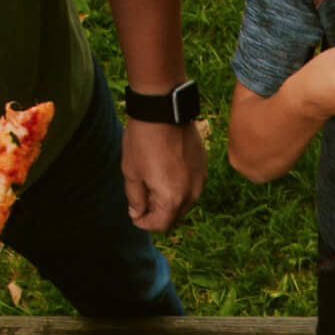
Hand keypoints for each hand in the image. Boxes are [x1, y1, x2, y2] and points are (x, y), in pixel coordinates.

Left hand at [122, 114, 206, 231]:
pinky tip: (166, 171)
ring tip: (153, 184)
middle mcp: (191, 194)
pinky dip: (179, 186)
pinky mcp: (203, 167)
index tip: (135, 215)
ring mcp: (200, 181)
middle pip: (174, 216)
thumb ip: (135, 198)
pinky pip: (191, 186)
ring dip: (169, 200)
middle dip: (157, 213)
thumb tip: (138, 213)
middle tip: (142, 200)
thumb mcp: (131, 172)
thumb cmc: (143, 140)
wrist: (163, 109)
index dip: (144, 223)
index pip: (160, 224)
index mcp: (172, 199)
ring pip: (184, 202)